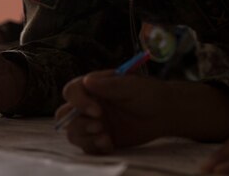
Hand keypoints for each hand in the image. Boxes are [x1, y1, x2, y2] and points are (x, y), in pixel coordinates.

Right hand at [56, 72, 228, 153]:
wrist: (164, 113)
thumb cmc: (148, 93)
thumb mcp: (131, 86)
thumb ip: (110, 85)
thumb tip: (87, 81)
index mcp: (93, 87)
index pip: (71, 91)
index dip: (78, 102)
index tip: (97, 111)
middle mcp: (88, 105)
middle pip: (64, 115)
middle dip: (77, 122)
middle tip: (99, 125)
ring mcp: (93, 122)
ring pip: (73, 133)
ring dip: (85, 137)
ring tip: (106, 137)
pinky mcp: (100, 138)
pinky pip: (87, 147)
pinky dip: (94, 148)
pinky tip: (110, 144)